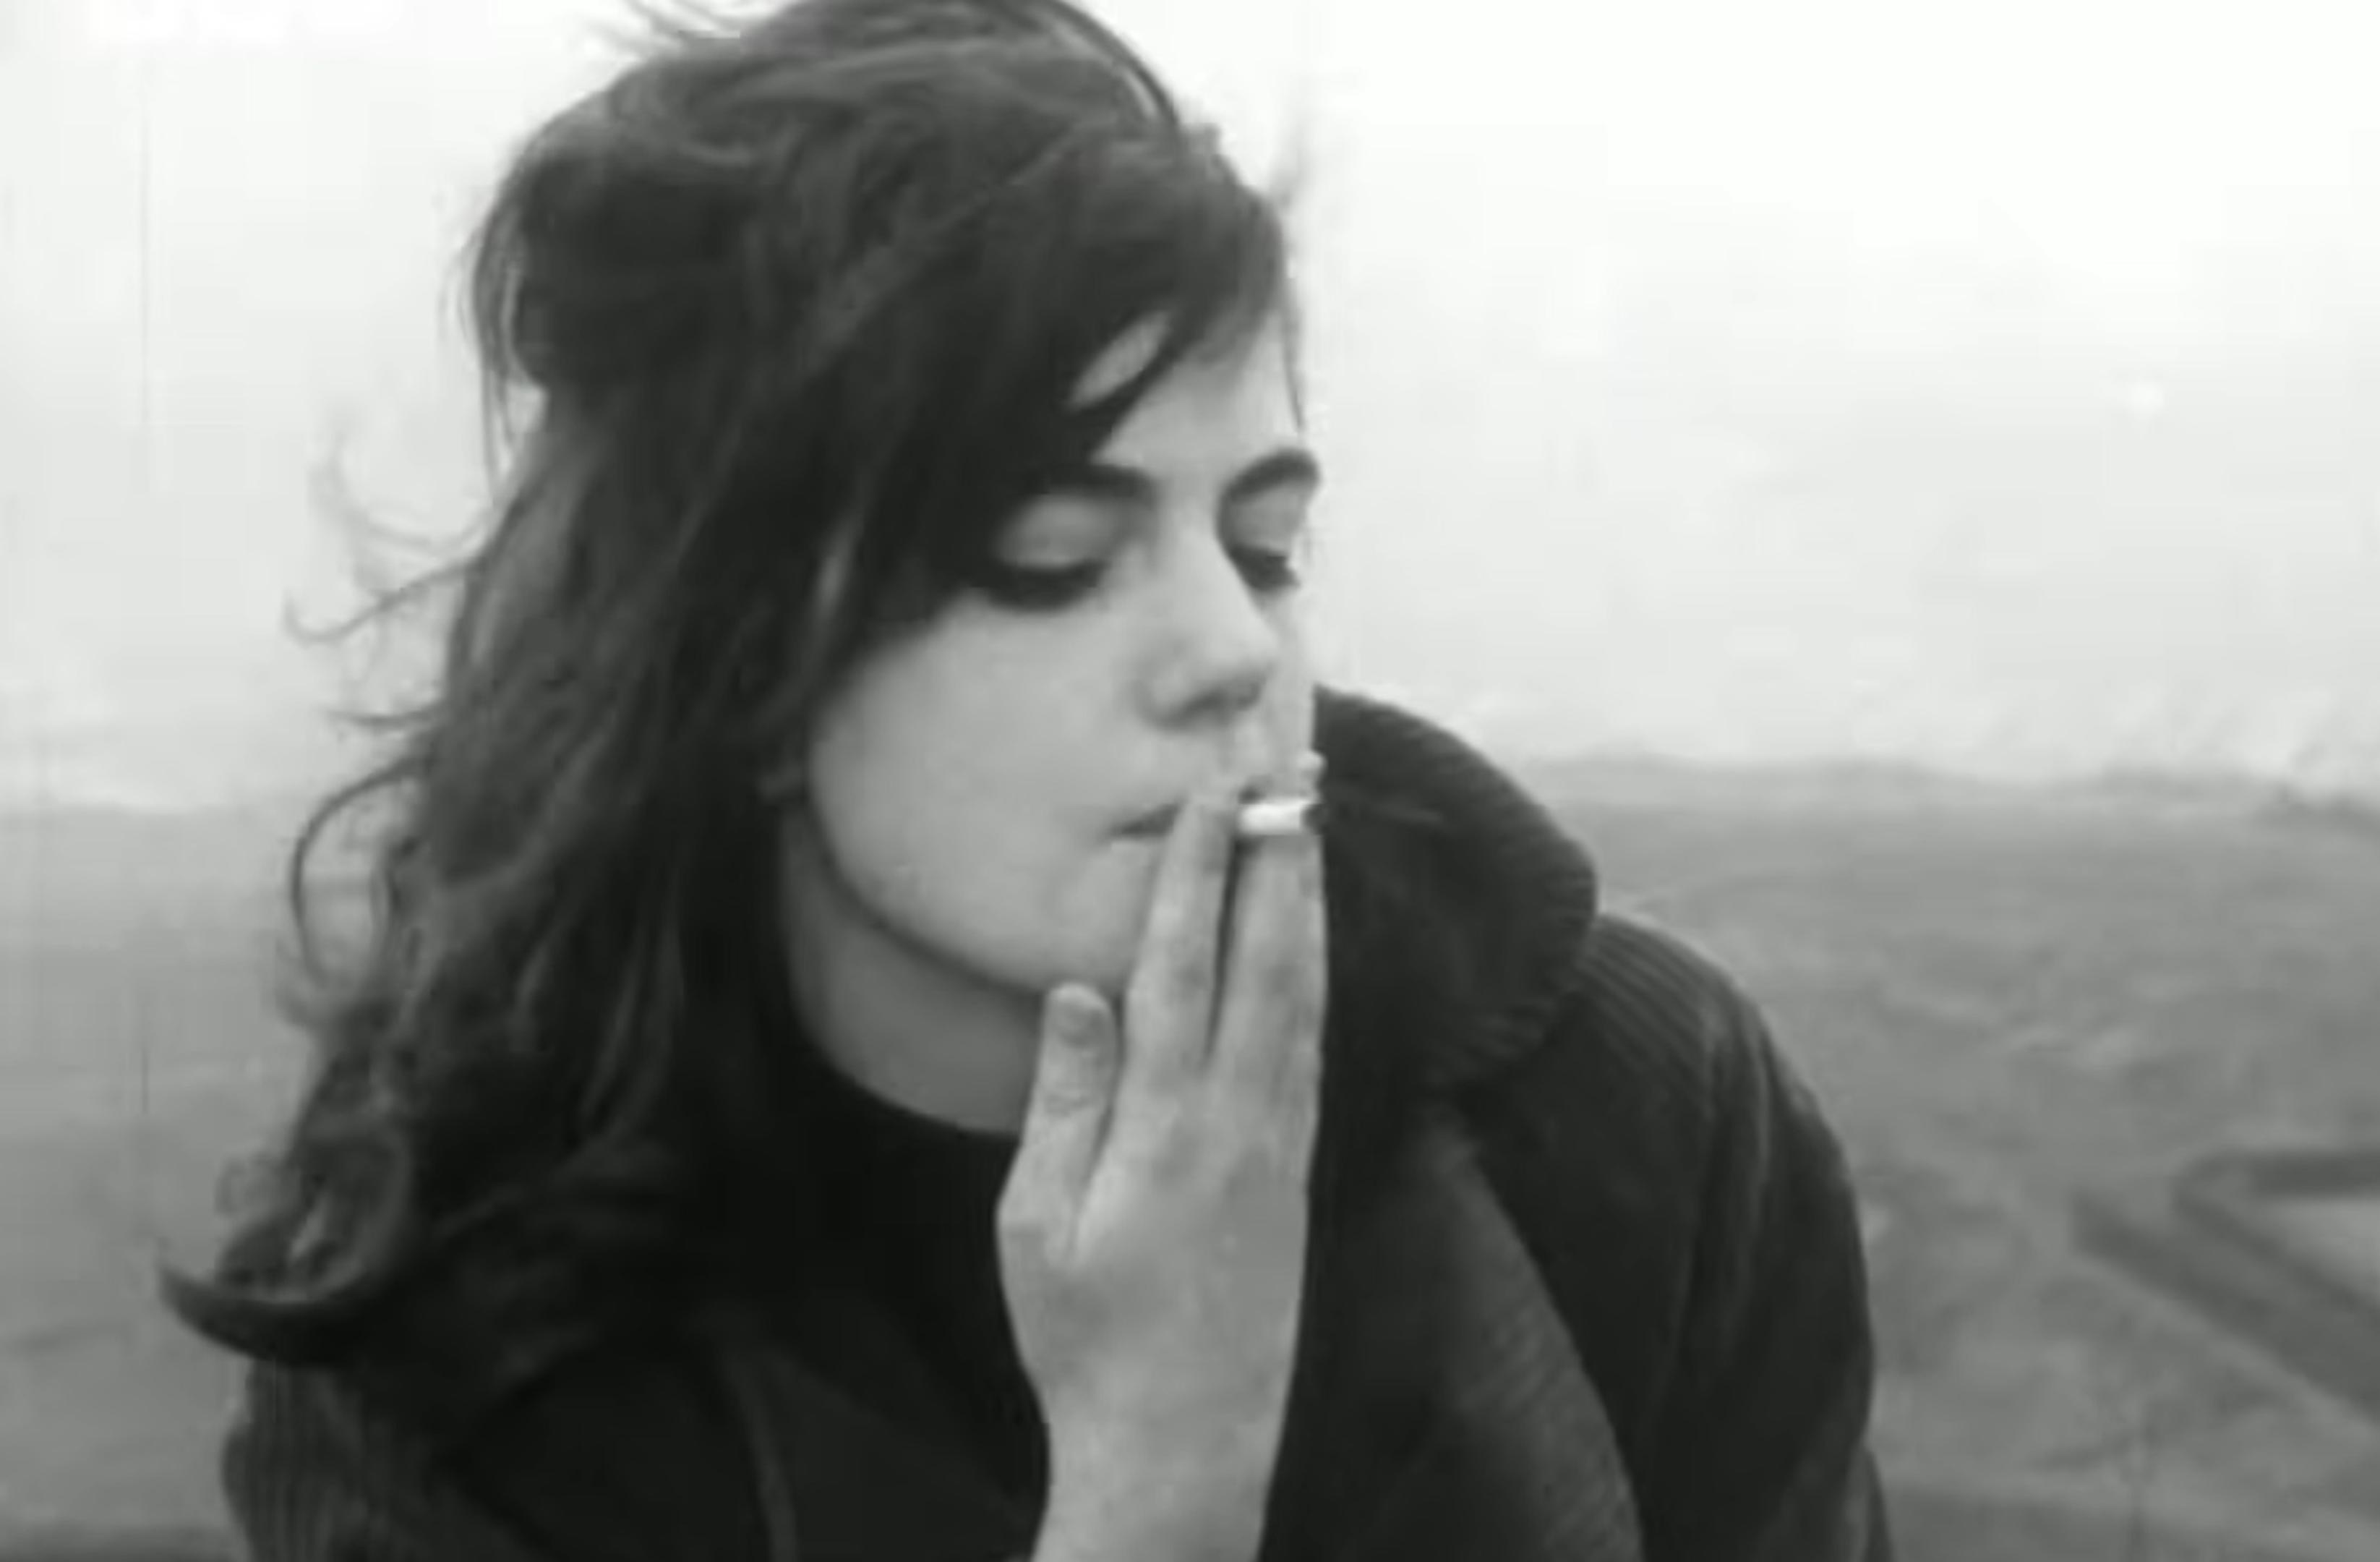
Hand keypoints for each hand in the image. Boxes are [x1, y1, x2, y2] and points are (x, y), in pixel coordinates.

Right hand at [999, 756, 1326, 1559]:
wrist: (1184, 1444)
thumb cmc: (1089, 1342)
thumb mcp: (1040, 1230)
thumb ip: (1067, 1104)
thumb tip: (1080, 994)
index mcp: (1165, 1129)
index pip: (1184, 968)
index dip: (1199, 873)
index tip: (1211, 794)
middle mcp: (1238, 1122)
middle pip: (1269, 960)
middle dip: (1278, 855)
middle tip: (1291, 769)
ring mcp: (1279, 1145)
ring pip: (1305, 997)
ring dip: (1306, 903)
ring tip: (1309, 823)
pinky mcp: (1296, 1172)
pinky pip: (1313, 1047)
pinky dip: (1313, 975)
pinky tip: (1311, 940)